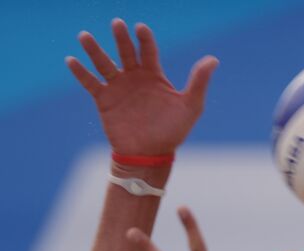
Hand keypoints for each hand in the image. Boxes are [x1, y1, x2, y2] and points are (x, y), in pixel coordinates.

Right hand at [66, 19, 216, 154]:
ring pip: (104, 63)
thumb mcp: (190, 107)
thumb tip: (213, 59)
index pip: (148, 50)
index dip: (144, 38)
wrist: (150, 155)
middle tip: (117, 24)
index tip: (141, 28)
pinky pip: (90, 83)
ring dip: (94, 49)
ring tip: (84, 36)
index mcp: (153, 75)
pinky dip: (80, 72)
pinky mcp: (104, 100)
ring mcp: (118, 87)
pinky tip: (71, 60)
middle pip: (125, 51)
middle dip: (121, 38)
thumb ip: (199, 82)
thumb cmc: (172, 132)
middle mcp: (134, 77)